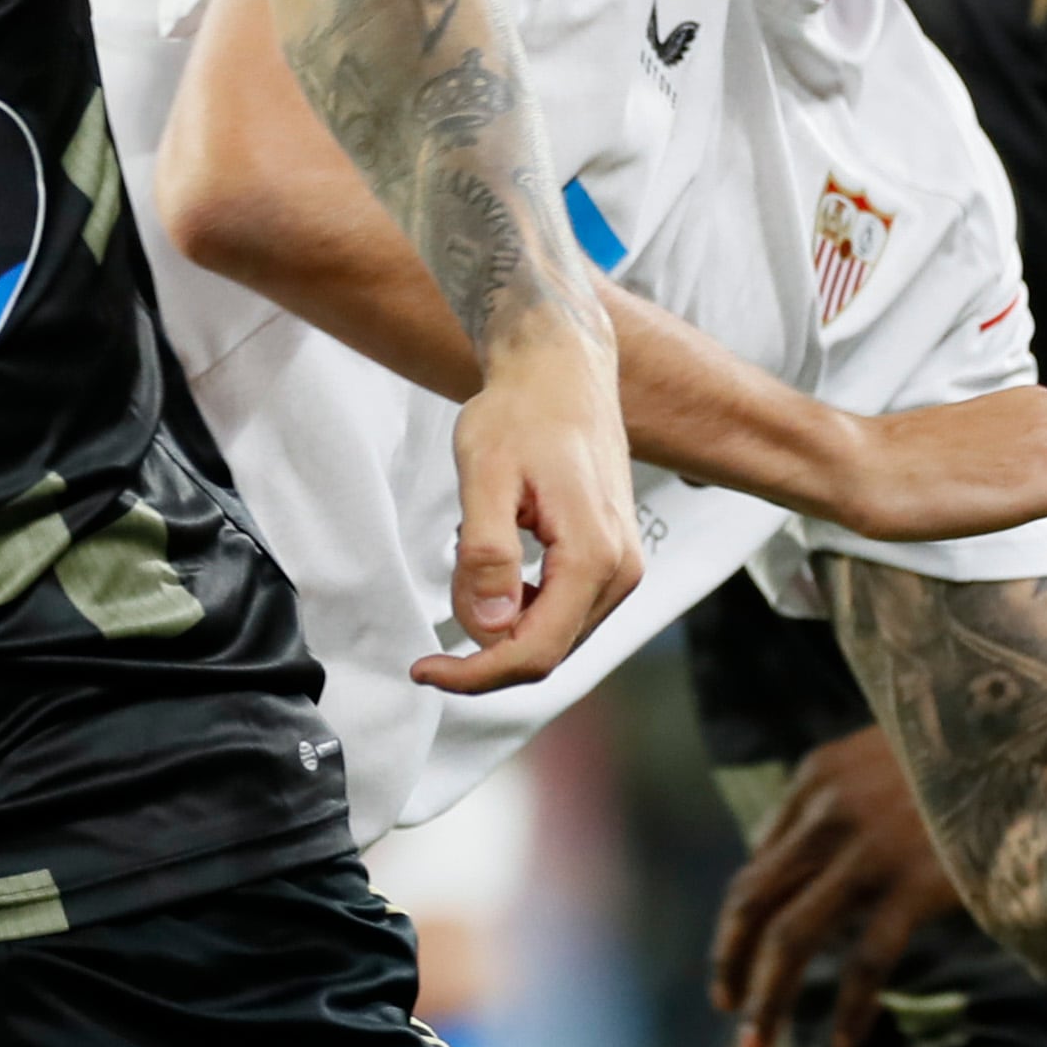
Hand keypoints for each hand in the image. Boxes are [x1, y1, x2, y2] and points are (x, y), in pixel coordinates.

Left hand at [419, 317, 643, 693]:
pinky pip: (565, 612)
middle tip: (433, 643)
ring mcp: (623, 567)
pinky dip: (522, 610)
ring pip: (556, 637)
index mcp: (594, 556)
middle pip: (547, 653)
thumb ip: (486, 554)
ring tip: (467, 570)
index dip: (475, 675)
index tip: (424, 670)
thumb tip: (488, 626)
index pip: (534, 652)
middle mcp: (621, 571)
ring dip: (504, 628)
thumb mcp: (486, 475)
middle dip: (485, 656)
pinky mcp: (613, 559)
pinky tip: (495, 570)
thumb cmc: (522, 412)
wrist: (562, 372)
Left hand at [708, 726, 966, 1046]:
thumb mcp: (882, 752)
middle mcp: (829, 812)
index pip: (757, 864)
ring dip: (767, 997)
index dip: (736, 924)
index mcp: (816, 778)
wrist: (1034, 735)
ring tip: (757, 1045)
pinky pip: (867, 961)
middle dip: (732, 964)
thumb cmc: (963, 749)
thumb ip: (832, 800)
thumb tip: (781, 857)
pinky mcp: (918, 883)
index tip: (733, 966)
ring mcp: (871, 850)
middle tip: (728, 1012)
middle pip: (754, 902)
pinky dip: (850, 1009)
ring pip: (792, 937)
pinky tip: (842, 1045)